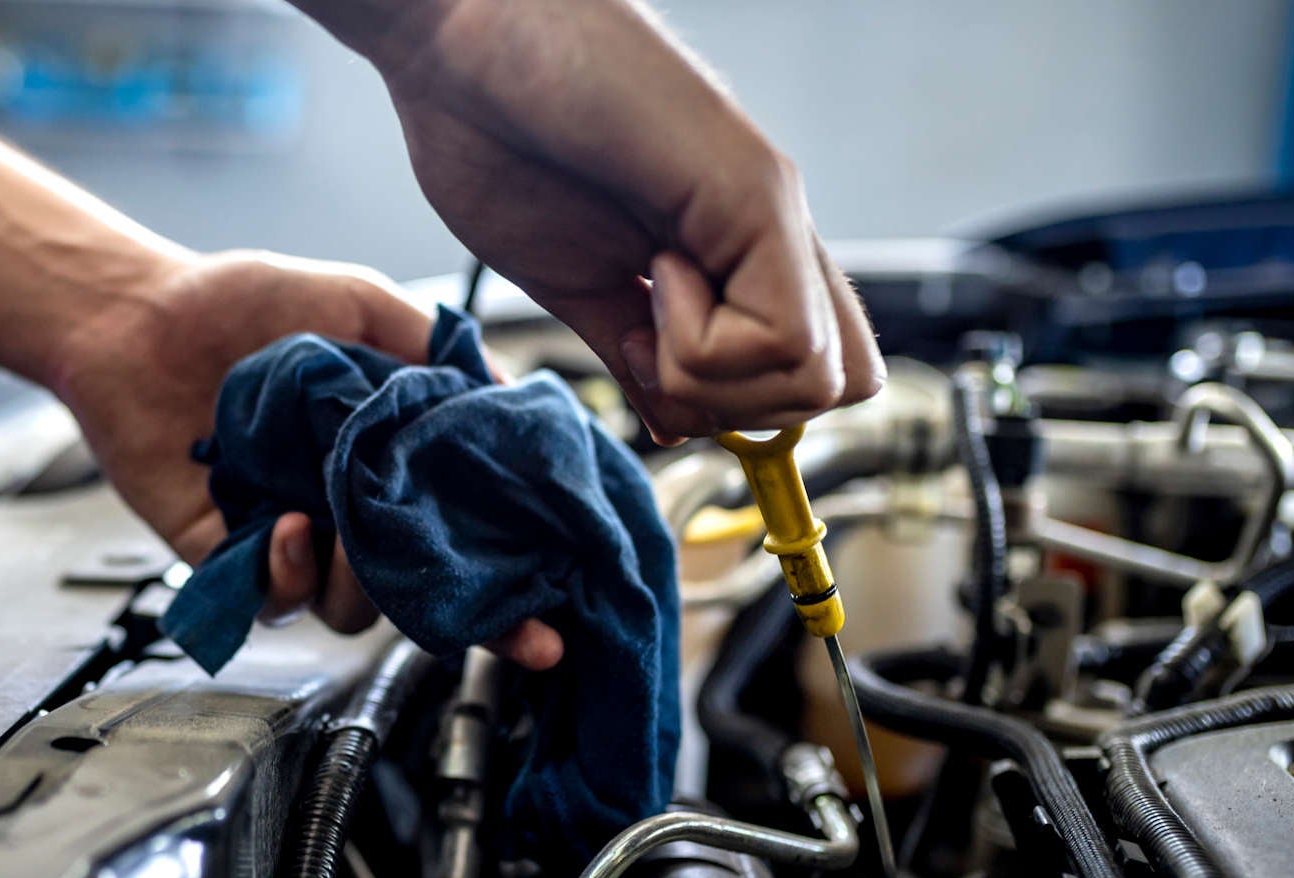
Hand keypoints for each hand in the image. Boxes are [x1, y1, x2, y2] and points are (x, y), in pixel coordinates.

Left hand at [51, 250, 563, 668]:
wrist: (137, 314)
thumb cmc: (240, 303)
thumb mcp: (359, 303)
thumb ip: (431, 349)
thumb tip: (508, 392)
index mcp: (391, 460)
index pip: (464, 537)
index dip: (509, 587)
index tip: (546, 623)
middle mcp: (348, 508)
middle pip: (419, 592)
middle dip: (450, 609)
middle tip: (450, 578)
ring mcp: (290, 538)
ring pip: (351, 609)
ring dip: (360, 582)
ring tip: (341, 527)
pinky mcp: (227, 557)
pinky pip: (272, 601)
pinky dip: (287, 573)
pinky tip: (282, 522)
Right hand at [314, 0, 884, 439]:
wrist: (456, 40)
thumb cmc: (494, 131)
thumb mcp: (569, 279)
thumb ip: (630, 349)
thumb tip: (673, 422)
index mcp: (726, 250)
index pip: (808, 368)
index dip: (737, 406)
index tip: (647, 365)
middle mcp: (767, 229)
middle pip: (838, 386)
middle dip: (736, 404)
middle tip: (651, 336)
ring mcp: (770, 209)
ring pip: (819, 379)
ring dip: (713, 373)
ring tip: (647, 288)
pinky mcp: (757, 193)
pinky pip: (782, 340)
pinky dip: (703, 344)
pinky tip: (653, 271)